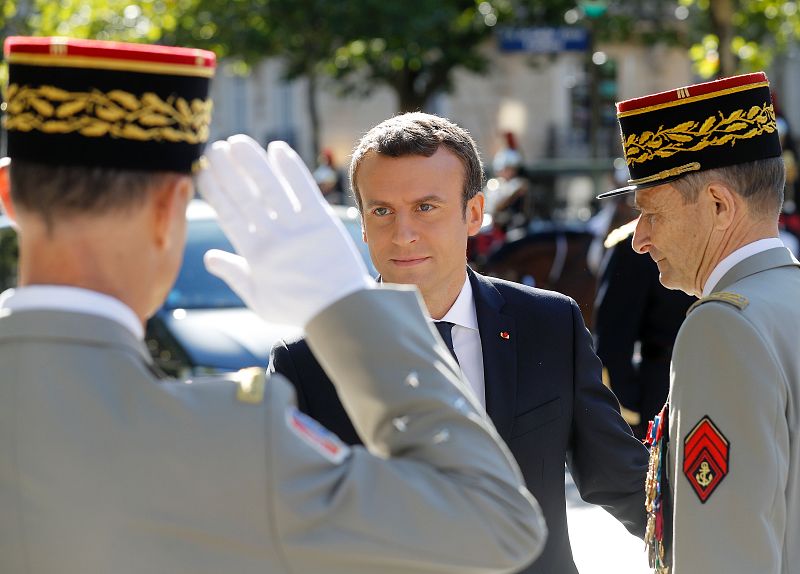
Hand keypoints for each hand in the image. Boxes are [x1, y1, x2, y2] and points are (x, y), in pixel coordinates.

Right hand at [197, 135, 373, 327]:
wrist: (340, 310)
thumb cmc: (298, 307)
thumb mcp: (259, 299)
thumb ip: (234, 274)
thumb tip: (208, 257)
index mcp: (255, 255)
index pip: (228, 215)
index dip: (214, 190)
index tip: (202, 170)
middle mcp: (273, 237)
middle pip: (245, 196)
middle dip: (227, 170)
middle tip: (214, 147)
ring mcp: (298, 227)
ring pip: (270, 187)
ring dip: (252, 161)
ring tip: (238, 141)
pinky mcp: (322, 220)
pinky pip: (304, 188)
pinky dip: (290, 167)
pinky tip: (278, 148)